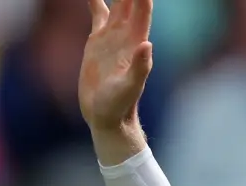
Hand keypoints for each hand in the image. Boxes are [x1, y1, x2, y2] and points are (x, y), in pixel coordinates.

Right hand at [78, 0, 153, 133]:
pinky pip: (98, 12)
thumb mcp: (129, 87)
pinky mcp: (98, 41)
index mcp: (136, 41)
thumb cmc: (120, 105)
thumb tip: (147, 46)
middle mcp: (127, 34)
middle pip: (132, 0)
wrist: (106, 115)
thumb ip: (140, 67)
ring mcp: (113, 36)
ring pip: (117, 2)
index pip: (142, 7)